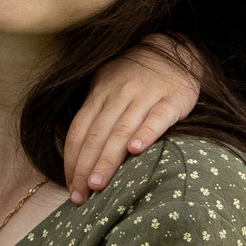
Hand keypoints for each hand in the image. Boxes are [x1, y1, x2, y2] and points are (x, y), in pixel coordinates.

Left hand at [62, 32, 201, 200]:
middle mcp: (119, 94)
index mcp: (100, 93)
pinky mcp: (173, 99)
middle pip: (97, 135)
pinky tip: (137, 151)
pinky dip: (146, 134)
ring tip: (99, 185)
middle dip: (86, 167)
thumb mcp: (108, 87)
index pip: (79, 131)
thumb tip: (76, 157)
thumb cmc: (135, 77)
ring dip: (108, 159)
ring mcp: (146, 95)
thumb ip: (95, 116)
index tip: (71, 187)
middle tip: (81, 196)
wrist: (175, 49)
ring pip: (122, 130)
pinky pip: (157, 118)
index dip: (73, 161)